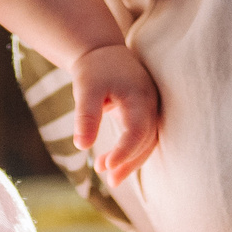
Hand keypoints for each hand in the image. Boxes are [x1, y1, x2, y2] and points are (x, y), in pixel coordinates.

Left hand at [71, 45, 160, 185]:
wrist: (102, 51)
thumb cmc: (94, 69)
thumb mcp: (86, 89)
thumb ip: (86, 116)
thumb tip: (81, 146)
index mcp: (139, 97)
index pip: (138, 130)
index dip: (125, 151)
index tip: (107, 166)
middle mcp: (150, 104)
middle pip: (147, 141)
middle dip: (129, 162)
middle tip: (109, 180)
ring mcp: (150, 109)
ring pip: (148, 142)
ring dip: (130, 161)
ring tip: (107, 175)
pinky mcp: (144, 113)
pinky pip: (143, 137)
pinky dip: (130, 152)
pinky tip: (111, 162)